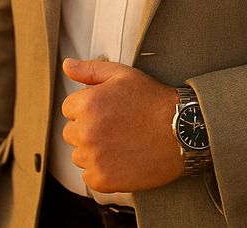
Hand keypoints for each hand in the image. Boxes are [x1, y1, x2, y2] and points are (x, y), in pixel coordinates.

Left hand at [61, 58, 183, 193]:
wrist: (179, 132)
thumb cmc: (152, 100)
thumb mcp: (123, 75)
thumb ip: (90, 69)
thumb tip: (67, 65)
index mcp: (88, 104)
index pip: (69, 108)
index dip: (88, 107)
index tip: (108, 110)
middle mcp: (86, 132)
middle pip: (71, 133)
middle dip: (88, 128)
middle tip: (116, 126)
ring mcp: (93, 158)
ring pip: (79, 155)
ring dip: (93, 150)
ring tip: (120, 142)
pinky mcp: (102, 180)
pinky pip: (89, 176)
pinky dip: (102, 170)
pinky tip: (122, 158)